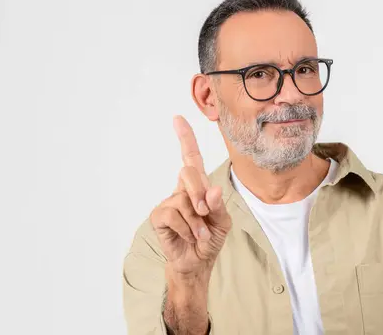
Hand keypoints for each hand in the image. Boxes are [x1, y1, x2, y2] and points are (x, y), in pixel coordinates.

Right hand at [150, 115, 231, 277]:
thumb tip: (213, 191)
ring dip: (197, 222)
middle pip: (188, 172)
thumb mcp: (223, 222)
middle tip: (205, 212)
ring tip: (199, 234)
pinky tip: (188, 237)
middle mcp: (181, 190)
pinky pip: (174, 214)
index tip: (178, 118)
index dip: (185, 138)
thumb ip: (219, 206)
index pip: (191, 158)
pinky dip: (187, 229)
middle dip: (199, 192)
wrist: (197, 262)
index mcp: (198, 187)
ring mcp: (169, 202)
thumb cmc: (209, 239)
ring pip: (183, 199)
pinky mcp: (159, 216)